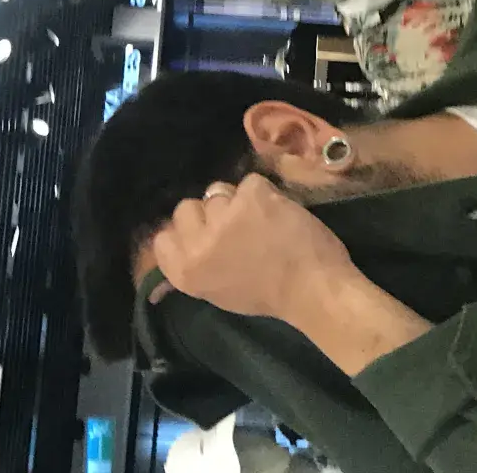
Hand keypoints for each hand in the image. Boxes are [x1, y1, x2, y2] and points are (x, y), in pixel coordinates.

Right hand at [152, 174, 355, 320]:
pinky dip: (265, 193)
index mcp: (186, 272)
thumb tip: (184, 241)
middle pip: (186, 207)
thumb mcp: (218, 291)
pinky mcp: (252, 196)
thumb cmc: (269, 295)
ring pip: (218, 192)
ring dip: (239, 202)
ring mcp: (225, 216)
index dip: (185, 231)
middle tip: (236, 224)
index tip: (204, 234)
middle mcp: (198, 243)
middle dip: (209, 212)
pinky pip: (250, 182)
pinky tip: (278, 211)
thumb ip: (197, 264)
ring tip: (261, 219)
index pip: (163, 237)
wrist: (313, 287)